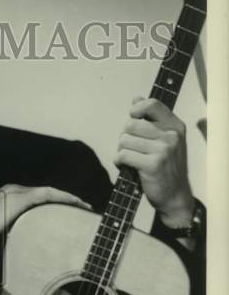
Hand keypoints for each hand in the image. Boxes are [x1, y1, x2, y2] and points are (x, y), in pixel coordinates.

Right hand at [0, 184, 91, 254]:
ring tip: (85, 207)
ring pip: (48, 192)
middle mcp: (9, 192)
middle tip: (82, 210)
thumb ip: (3, 238)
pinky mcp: (18, 198)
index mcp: (3, 200)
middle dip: (64, 201)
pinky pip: (48, 194)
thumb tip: (8, 259)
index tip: (67, 215)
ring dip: (68, 198)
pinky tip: (78, 204)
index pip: (34, 198)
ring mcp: (13, 193)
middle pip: (43, 193)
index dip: (53, 205)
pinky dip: (65, 197)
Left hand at [115, 97, 193, 226]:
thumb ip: (151, 120)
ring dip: (121, 151)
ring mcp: (163, 150)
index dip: (136, 110)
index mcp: (175, 126)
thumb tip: (136, 99)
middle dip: (124, 137)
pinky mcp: (152, 165)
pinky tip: (126, 167)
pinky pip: (123, 156)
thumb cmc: (166, 167)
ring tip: (130, 159)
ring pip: (124, 140)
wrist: (174, 195)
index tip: (132, 118)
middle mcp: (171, 136)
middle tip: (130, 148)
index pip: (152, 105)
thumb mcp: (164, 140)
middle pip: (131, 124)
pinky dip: (119, 162)